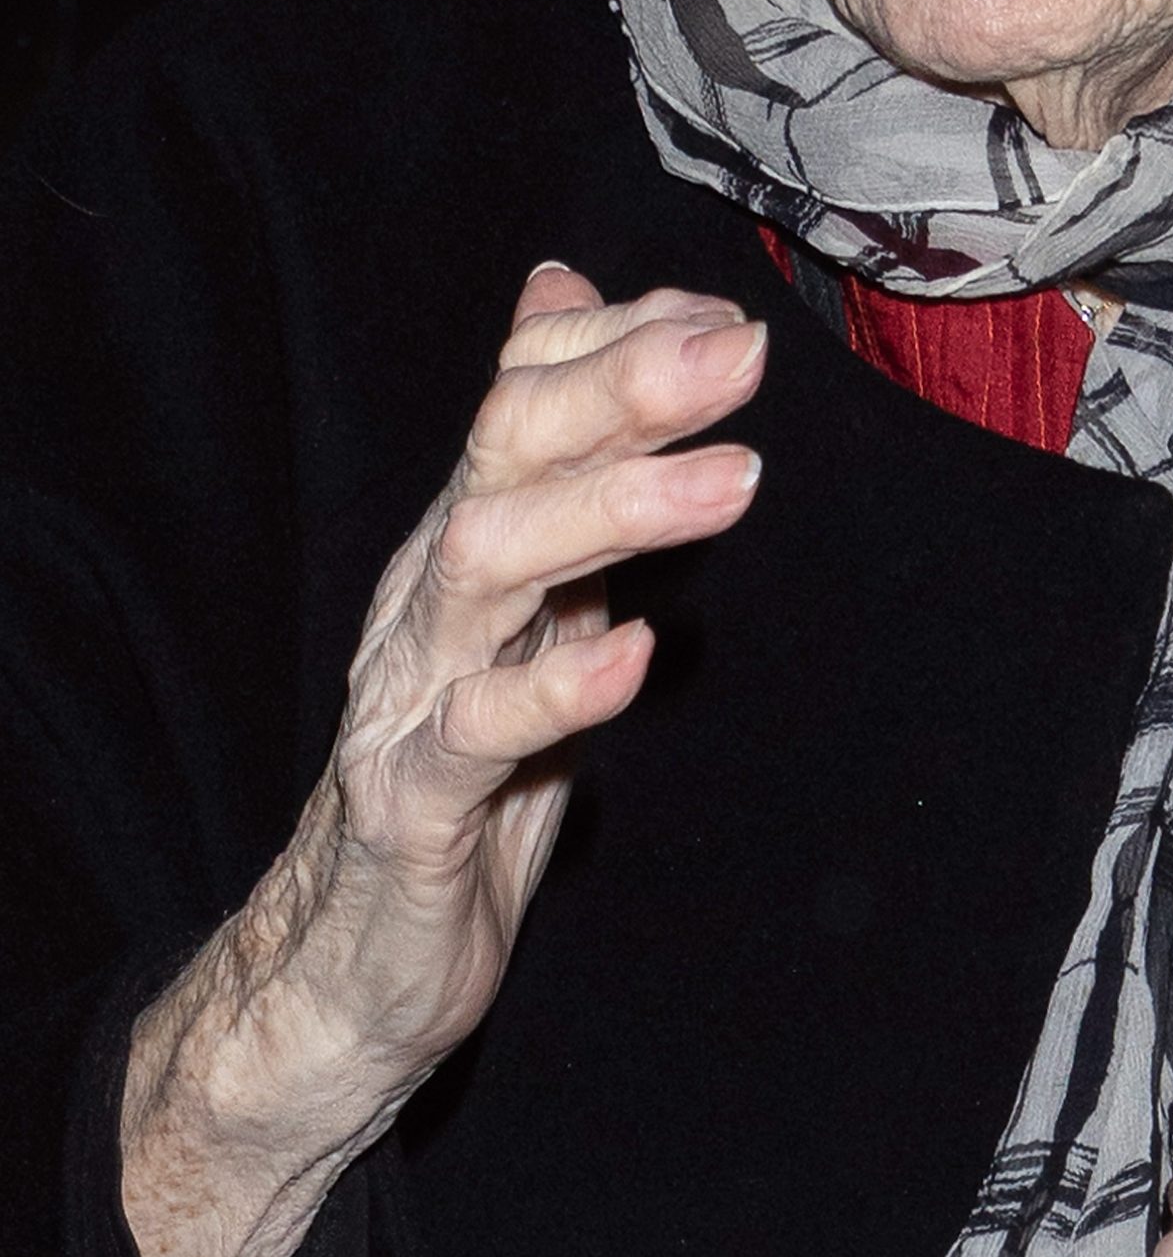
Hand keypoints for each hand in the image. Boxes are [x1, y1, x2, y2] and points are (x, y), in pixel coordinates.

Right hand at [121, 265, 764, 1256]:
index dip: (616, 341)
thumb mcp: (528, 601)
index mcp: (465, 537)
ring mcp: (412, 693)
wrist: (351, 961)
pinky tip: (635, 653)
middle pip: (504, 450)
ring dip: (614, 508)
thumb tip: (572, 296)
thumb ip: (563, 461)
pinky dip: (556, 689)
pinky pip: (476, 734)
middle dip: (622, 388)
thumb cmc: (460, 766)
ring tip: (732, 480)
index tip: (723, 316)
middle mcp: (431, 591)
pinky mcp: (413, 807)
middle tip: (737, 353)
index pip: (518, 394)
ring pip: (490, 563)